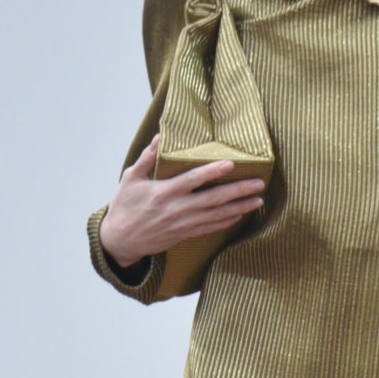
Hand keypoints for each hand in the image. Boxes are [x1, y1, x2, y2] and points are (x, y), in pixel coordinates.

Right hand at [99, 135, 265, 268]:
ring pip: (217, 215)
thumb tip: (160, 136)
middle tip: (259, 184)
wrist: (120, 241)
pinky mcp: (185, 234)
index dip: (213, 172)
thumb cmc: (124, 206)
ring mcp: (183, 224)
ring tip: (258, 200)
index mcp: (164, 192)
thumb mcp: (130, 178)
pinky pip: (210, 228)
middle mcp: (177, 209)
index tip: (231, 165)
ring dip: (240, 208)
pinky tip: (240, 215)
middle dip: (238, 191)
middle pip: (214, 199)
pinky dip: (227, 221)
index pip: (193, 180)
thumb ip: (147, 157)